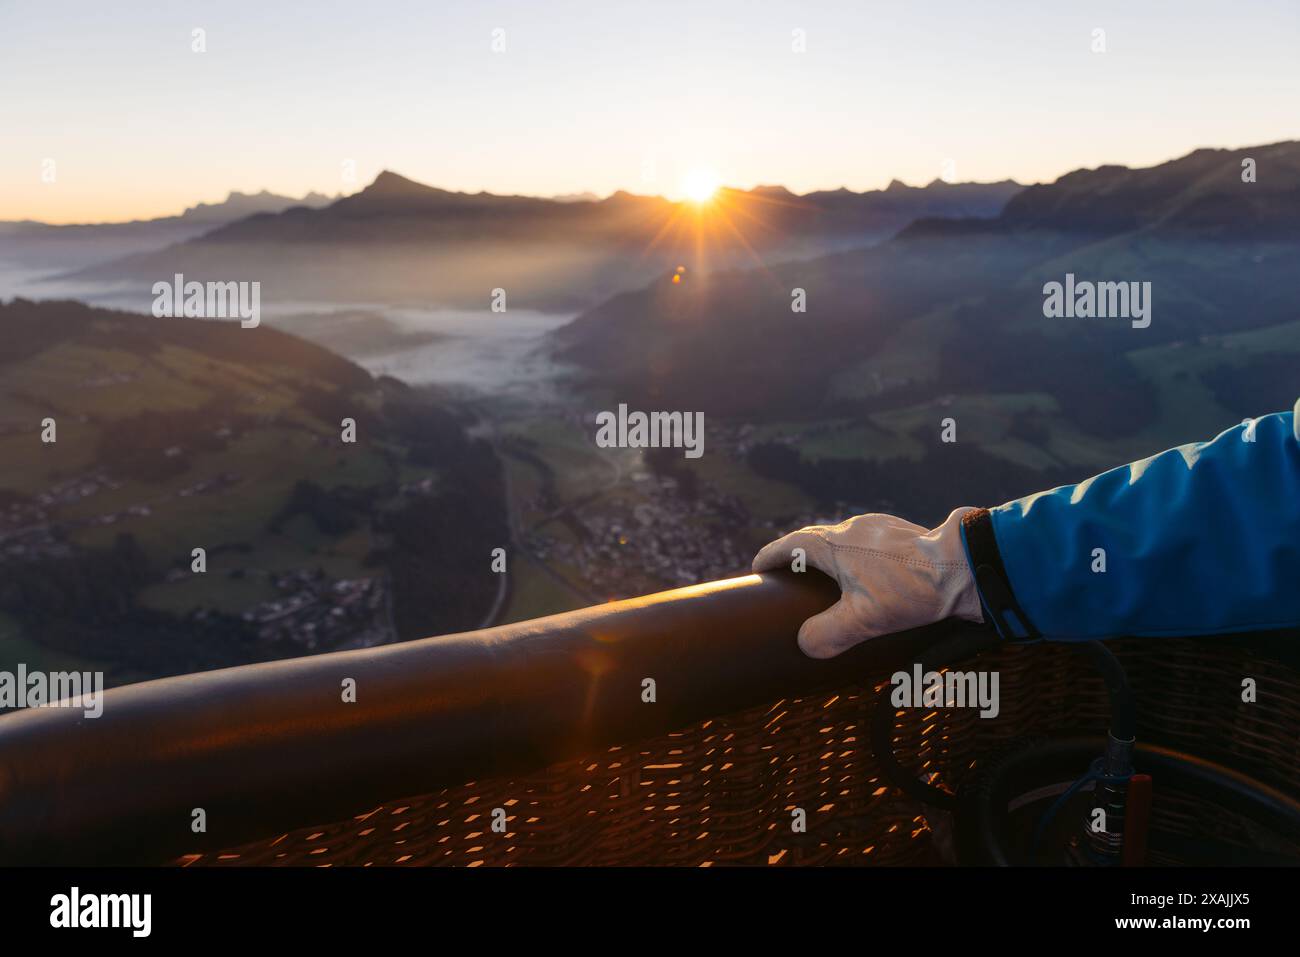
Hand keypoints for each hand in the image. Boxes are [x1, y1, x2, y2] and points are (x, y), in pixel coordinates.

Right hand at [751, 507, 984, 658]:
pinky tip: (871, 578)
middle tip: (791, 579)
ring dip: (831, 557)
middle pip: (814, 539)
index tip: (758, 569)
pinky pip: (868, 542)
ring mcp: (879, 527)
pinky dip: (858, 558)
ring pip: (843, 540)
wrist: (963, 566)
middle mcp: (852, 528)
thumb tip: (805, 644)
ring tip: (832, 582)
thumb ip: (827, 635)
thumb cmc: (910, 590)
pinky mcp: (901, 532)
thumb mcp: (863, 621)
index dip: (770, 557)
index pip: (790, 545)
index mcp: (834, 544)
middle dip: (799, 558)